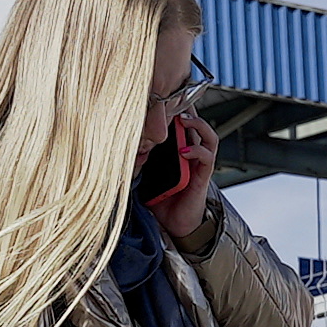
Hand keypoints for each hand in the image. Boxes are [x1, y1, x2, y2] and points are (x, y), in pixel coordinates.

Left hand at [146, 114, 217, 244]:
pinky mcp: (202, 177)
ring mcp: (199, 165)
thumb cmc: (159, 201)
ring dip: (198, 125)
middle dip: (188, 111)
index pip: (181, 125)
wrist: (173, 225)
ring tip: (184, 120)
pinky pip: (207, 157)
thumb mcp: (143, 175)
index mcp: (177, 152)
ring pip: (208, 137)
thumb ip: (137, 161)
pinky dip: (196, 151)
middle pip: (197, 125)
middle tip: (174, 103)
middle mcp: (191, 155)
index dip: (176, 111)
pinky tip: (184, 151)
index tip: (162, 101)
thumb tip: (118, 147)